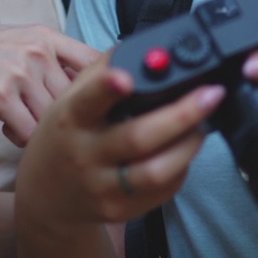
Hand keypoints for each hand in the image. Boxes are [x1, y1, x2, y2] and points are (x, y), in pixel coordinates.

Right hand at [0, 24, 98, 145]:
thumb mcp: (21, 44)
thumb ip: (56, 59)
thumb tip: (97, 83)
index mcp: (47, 37)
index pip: (95, 63)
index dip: (101, 88)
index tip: (95, 104)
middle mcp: (37, 51)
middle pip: (75, 100)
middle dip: (62, 116)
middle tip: (41, 116)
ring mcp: (19, 72)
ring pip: (53, 120)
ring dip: (39, 129)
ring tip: (21, 119)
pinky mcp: (0, 96)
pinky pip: (29, 134)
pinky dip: (20, 138)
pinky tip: (6, 126)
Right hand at [15, 55, 224, 229]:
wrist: (46, 193)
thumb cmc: (66, 135)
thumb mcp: (70, 99)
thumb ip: (104, 71)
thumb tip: (148, 48)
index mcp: (71, 118)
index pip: (88, 100)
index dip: (107, 88)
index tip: (126, 77)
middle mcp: (84, 154)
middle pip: (138, 137)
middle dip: (181, 115)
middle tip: (211, 95)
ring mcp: (102, 186)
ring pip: (155, 171)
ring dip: (188, 145)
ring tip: (203, 124)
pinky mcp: (119, 209)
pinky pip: (161, 191)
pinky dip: (181, 168)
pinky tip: (183, 151)